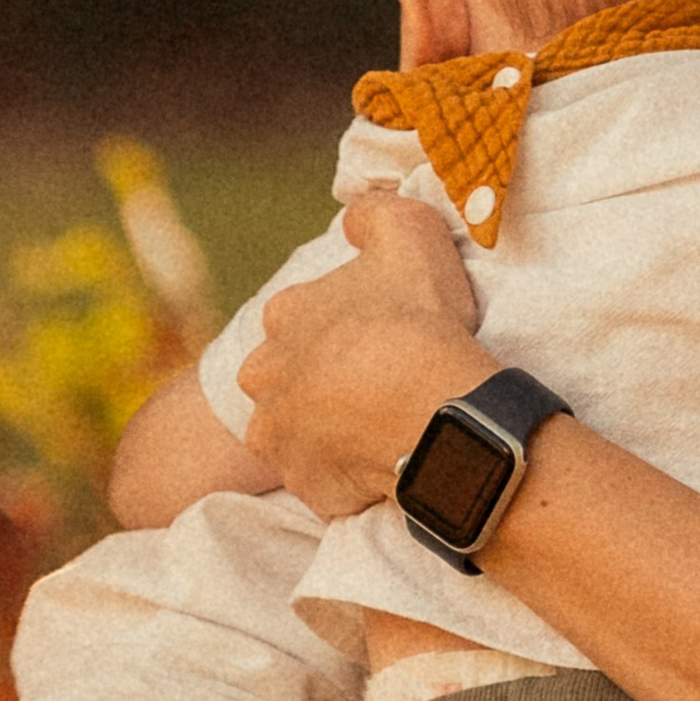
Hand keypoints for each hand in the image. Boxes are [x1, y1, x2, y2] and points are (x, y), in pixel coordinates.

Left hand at [238, 193, 492, 516]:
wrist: (435, 412)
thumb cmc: (420, 323)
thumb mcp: (408, 233)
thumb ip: (374, 215)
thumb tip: (354, 217)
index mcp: (283, 316)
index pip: (305, 318)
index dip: (350, 326)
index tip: (386, 337)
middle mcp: (264, 378)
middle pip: (293, 378)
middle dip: (325, 382)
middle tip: (381, 385)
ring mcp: (280, 438)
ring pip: (303, 432)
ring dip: (333, 431)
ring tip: (384, 427)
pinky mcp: (305, 486)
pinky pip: (327, 482)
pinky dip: (351, 476)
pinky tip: (387, 461)